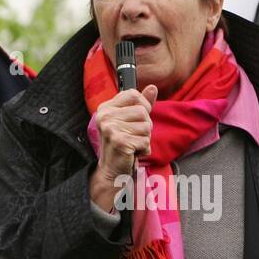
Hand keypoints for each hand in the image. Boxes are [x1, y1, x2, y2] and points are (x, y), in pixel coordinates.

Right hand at [89, 85, 157, 212]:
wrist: (112, 171)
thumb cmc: (122, 144)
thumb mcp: (130, 121)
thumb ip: (141, 104)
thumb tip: (153, 87)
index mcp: (106, 108)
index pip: (133, 94)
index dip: (143, 106)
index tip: (137, 119)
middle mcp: (105, 116)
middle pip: (143, 111)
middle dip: (145, 126)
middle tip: (133, 136)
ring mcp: (111, 129)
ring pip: (146, 126)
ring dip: (145, 139)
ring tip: (133, 145)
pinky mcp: (119, 141)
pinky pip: (145, 141)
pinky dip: (144, 150)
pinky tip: (133, 153)